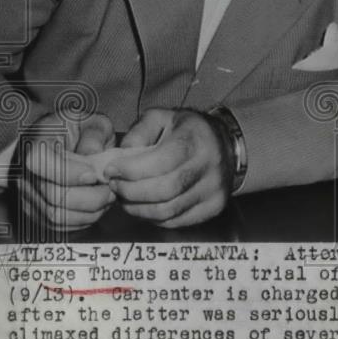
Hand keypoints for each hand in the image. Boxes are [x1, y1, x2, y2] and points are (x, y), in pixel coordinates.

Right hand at [17, 112, 115, 230]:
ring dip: (90, 211)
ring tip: (108, 196)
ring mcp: (28, 196)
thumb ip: (94, 133)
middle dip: (90, 196)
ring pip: (58, 216)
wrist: (55, 143)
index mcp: (35, 144)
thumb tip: (93, 154)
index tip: (93, 174)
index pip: (39, 162)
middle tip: (111, 188)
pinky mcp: (37, 213)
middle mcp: (25, 173)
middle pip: (53, 196)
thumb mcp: (89, 120)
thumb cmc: (74, 131)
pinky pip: (60, 226)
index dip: (69, 172)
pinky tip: (98, 205)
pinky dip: (84, 219)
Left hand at [106, 108, 230, 227]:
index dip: (131, 170)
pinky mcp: (214, 207)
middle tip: (115, 186)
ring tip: (126, 197)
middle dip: (130, 192)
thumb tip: (122, 155)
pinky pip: (176, 221)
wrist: (226, 144)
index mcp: (195, 139)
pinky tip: (145, 205)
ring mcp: (214, 189)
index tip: (111, 170)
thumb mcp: (162, 118)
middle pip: (163, 191)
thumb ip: (139, 131)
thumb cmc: (188, 131)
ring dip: (138, 208)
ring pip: (168, 211)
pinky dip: (154, 217)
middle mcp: (209, 165)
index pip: (160, 163)